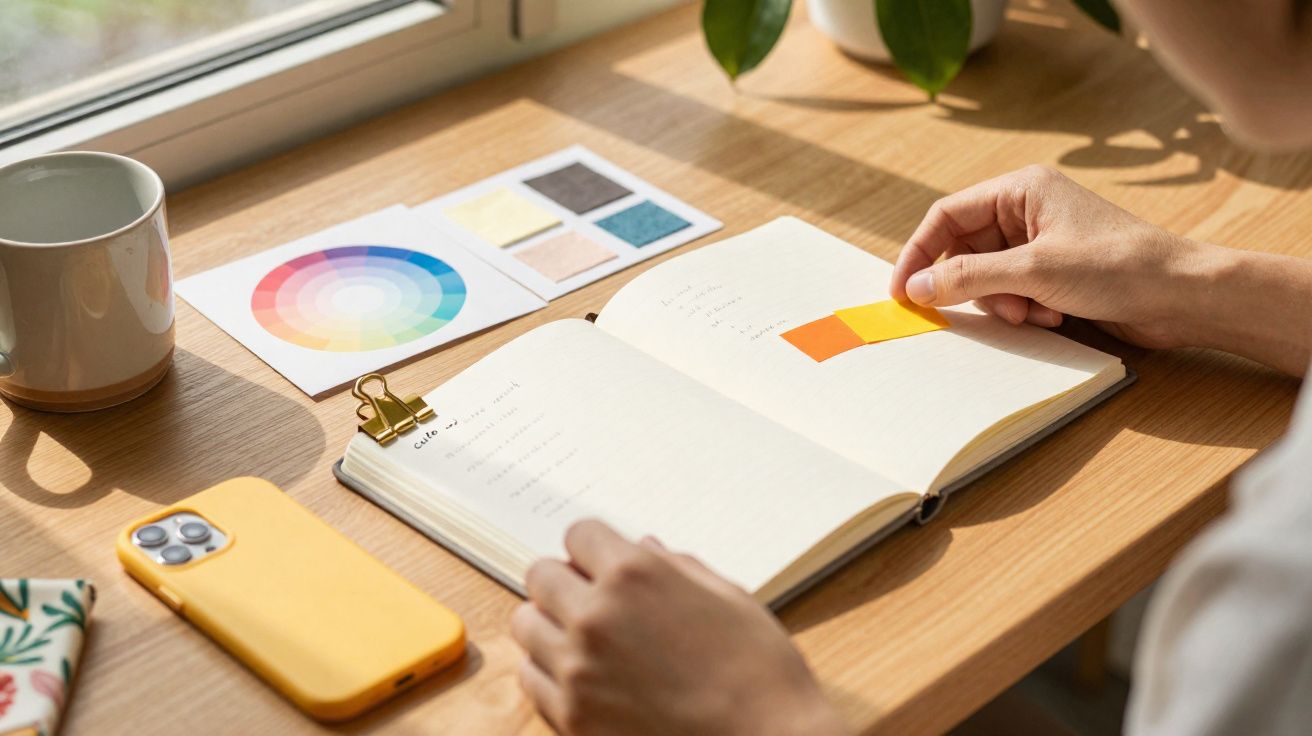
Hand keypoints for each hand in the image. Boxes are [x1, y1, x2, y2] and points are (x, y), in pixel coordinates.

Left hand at [510, 520, 847, 735]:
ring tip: (586, 640)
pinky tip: (584, 677)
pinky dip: (549, 671)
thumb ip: (678, 568)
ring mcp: (577, 669)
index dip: (595, 548)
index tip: (605, 564)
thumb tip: (645, 548)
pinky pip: (531, 677)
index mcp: (635, 575)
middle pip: (541, 575)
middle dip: (566, 581)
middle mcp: (596, 616)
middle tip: (593, 600)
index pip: (578, 534)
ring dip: (552, 625)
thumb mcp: (729, 599)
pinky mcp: (572, 717)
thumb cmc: (760, 672)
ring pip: (526, 624)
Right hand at [890, 165, 1217, 348]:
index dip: (920, 253)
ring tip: (1033, 312)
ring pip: (987, 276)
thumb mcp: (1034, 271)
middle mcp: (1028, 210)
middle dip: (972, 285)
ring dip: (1001, 302)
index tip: (903, 291)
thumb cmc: (1118, 267)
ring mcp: (1041, 242)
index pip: (947, 216)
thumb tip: (916, 288)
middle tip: (987, 309)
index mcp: (1021, 189)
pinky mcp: (1054, 272)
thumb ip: (968, 277)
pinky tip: (1053, 316)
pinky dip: (1022, 309)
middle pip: (965, 249)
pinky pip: (1012, 292)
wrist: (1182, 296)